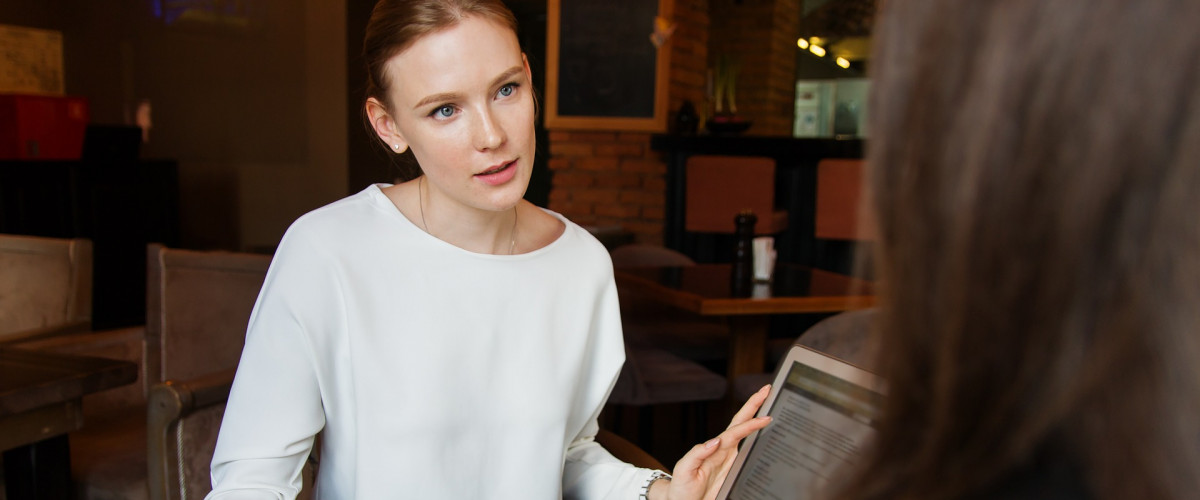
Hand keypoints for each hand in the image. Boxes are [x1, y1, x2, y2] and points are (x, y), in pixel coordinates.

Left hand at [654, 385, 771, 499]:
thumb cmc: (681, 486)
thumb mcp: (685, 468)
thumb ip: (698, 453)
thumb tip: (715, 441)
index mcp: (714, 448)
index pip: (735, 430)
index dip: (750, 422)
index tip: (764, 416)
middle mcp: (724, 450)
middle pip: (741, 423)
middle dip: (753, 406)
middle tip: (766, 390)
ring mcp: (729, 459)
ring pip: (746, 435)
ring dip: (756, 419)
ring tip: (769, 406)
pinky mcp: (733, 470)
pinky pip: (747, 452)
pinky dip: (757, 440)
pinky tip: (766, 435)